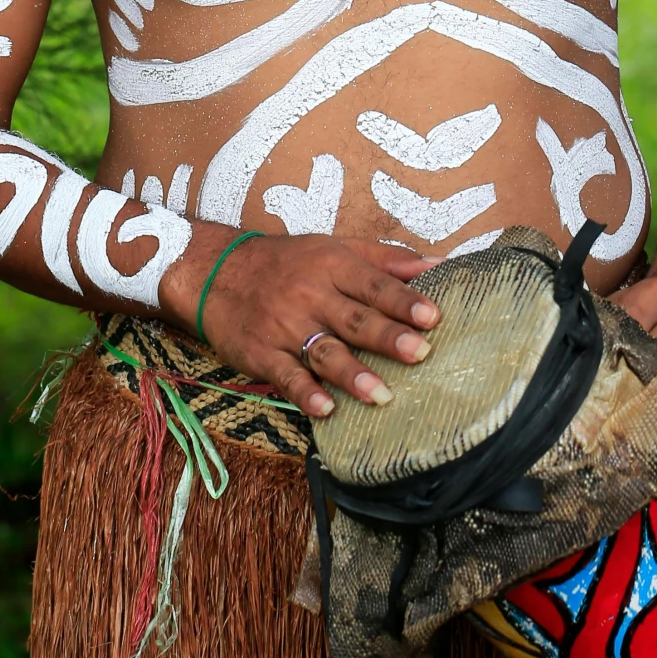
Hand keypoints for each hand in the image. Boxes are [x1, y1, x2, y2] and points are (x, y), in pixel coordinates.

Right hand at [165, 231, 440, 418]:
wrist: (217, 272)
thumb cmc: (288, 262)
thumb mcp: (334, 248)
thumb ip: (386, 259)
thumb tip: (439, 264)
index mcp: (332, 266)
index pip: (374, 285)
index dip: (404, 300)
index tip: (434, 316)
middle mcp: (310, 295)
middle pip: (354, 318)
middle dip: (387, 336)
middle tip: (420, 353)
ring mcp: (285, 327)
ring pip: (324, 351)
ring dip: (353, 374)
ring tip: (382, 395)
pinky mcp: (263, 354)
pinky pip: (287, 376)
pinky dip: (305, 393)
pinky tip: (325, 409)